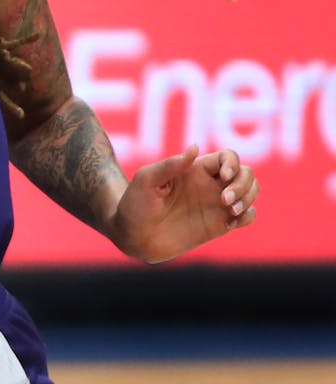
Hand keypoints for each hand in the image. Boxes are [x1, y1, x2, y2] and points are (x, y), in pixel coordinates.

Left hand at [110, 146, 258, 262]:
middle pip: (245, 173)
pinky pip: (247, 216)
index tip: (223, 177)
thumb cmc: (135, 204)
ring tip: (231, 209)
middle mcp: (210, 185)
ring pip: (251, 192)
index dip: (232, 163)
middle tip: (224, 200)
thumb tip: (195, 147)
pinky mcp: (219, 225)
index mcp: (194, 170)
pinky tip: (233, 220)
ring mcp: (216, 205)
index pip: (227, 157)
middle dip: (243, 183)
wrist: (133, 236)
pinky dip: (248, 215)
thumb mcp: (146, 180)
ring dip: (249, 197)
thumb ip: (170, 165)